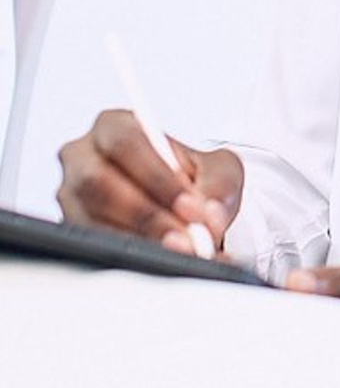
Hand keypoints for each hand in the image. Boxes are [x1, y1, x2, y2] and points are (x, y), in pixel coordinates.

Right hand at [57, 109, 243, 252]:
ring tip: (179, 251)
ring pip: (92, 220)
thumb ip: (219, 187)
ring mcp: (72, 197)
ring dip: (139, 239)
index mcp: (114, 126)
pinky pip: (92, 246)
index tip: (189, 205)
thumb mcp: (219, 170)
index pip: (126, 143)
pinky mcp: (74, 231)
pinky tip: (159, 261)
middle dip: (146, 213)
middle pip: (99, 182)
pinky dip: (129, 257)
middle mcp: (83, 158)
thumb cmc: (195, 177)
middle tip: (184, 237)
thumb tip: (209, 216)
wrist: (185, 206)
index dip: (157, 176)